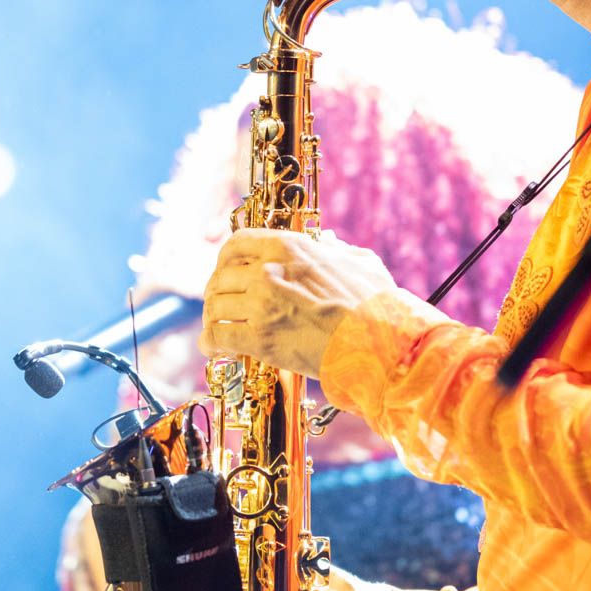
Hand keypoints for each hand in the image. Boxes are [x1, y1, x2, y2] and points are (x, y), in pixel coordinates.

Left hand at [200, 229, 394, 378]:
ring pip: (215, 305)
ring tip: (218, 330)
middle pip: (220, 277)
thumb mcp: (361, 262)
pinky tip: (215, 348)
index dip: (225, 260)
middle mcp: (268, 270)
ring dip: (214, 319)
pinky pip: (217, 335)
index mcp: (289, 247)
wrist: (379, 343)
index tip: (227, 272)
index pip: (236, 244)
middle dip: (217, 293)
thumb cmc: (377, 305)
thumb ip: (338, 249)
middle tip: (222, 307)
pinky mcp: (259, 338)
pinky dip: (210, 343)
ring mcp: (261, 303)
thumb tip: (328, 241)